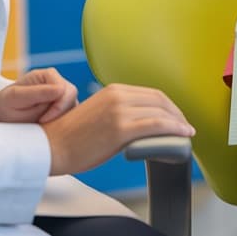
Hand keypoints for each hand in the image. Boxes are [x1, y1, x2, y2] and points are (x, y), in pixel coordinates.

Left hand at [0, 68, 76, 123]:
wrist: (3, 119)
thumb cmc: (6, 106)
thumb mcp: (16, 98)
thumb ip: (37, 92)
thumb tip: (61, 89)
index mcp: (47, 75)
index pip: (65, 89)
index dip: (58, 106)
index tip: (43, 119)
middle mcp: (58, 83)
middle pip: (72, 98)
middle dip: (61, 114)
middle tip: (43, 125)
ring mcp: (63, 96)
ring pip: (74, 109)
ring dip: (62, 120)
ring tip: (43, 126)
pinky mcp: (65, 110)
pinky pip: (72, 118)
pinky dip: (63, 125)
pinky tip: (48, 129)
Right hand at [40, 83, 194, 175]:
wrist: (51, 146)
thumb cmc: (71, 137)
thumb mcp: (98, 114)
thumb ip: (119, 112)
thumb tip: (139, 124)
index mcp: (113, 90)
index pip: (151, 94)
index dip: (168, 106)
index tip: (176, 117)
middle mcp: (118, 96)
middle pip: (159, 100)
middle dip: (176, 113)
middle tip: (184, 126)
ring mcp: (119, 111)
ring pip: (160, 112)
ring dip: (178, 123)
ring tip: (185, 133)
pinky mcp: (120, 128)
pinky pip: (156, 125)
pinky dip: (174, 129)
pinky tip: (183, 135)